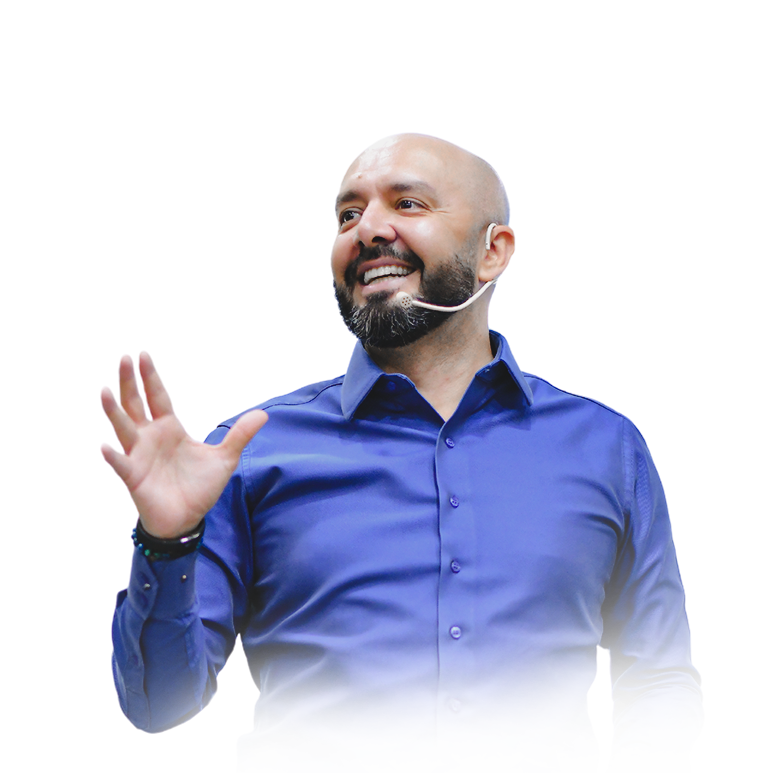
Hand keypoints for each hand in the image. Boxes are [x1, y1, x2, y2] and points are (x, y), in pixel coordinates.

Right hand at [100, 354, 267, 538]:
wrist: (188, 520)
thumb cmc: (200, 488)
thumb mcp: (225, 458)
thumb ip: (240, 435)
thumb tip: (263, 414)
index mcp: (169, 430)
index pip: (156, 398)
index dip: (150, 378)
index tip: (141, 355)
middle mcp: (150, 438)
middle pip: (135, 405)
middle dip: (128, 384)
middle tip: (124, 359)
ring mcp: (139, 455)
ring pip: (122, 427)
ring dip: (111, 407)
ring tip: (102, 387)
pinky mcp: (134, 476)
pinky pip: (119, 461)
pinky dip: (108, 451)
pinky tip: (100, 441)